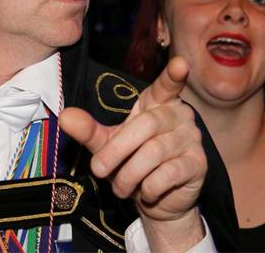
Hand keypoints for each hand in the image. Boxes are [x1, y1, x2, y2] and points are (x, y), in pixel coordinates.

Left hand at [60, 57, 205, 249]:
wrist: (157, 199)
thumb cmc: (132, 162)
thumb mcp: (107, 144)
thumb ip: (88, 130)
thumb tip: (65, 116)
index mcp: (158, 102)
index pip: (166, 85)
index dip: (173, 75)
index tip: (180, 64)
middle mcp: (180, 115)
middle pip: (146, 125)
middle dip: (116, 151)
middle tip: (98, 169)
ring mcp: (192, 138)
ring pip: (155, 152)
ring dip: (129, 174)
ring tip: (119, 187)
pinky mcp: (198, 164)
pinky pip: (169, 173)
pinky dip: (149, 187)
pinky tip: (145, 192)